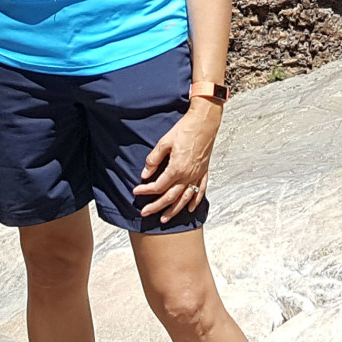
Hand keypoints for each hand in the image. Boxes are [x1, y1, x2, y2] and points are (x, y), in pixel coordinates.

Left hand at [135, 102, 220, 219]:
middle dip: (156, 207)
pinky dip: (195, 202)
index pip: (158, 186)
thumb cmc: (185, 130)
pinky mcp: (204, 171)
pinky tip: (190, 209)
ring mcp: (197, 175)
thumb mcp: (164, 142)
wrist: (204, 122)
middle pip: (170, 197)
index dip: (145, 190)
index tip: (136, 191)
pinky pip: (200, 191)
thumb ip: (153, 160)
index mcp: (177, 169)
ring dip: (174, 210)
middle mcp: (188, 176)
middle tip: (145, 213)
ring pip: (185, 199)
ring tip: (164, 219)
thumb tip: (145, 174)